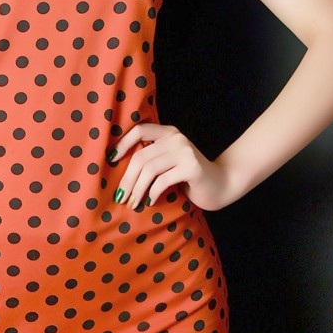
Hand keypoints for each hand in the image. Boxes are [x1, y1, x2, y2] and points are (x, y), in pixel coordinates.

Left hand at [108, 122, 230, 211]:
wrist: (222, 184)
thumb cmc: (189, 176)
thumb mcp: (169, 161)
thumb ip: (152, 156)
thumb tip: (118, 167)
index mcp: (168, 132)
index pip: (140, 130)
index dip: (122, 144)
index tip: (111, 160)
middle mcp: (176, 138)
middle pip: (141, 155)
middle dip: (127, 178)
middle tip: (120, 196)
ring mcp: (185, 151)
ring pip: (149, 169)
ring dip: (137, 189)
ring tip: (133, 202)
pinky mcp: (192, 167)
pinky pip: (163, 180)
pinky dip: (152, 193)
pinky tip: (150, 201)